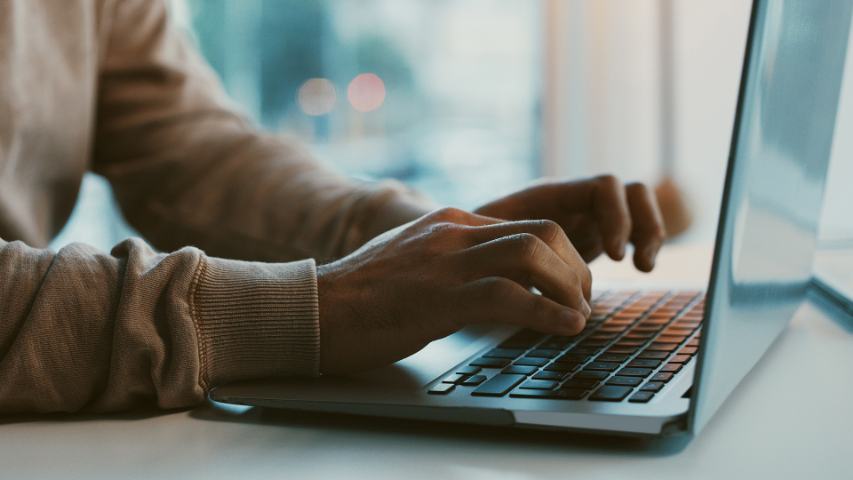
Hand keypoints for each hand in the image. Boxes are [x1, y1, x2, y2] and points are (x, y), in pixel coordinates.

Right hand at [317, 208, 591, 373]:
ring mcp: (445, 262)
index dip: (563, 255)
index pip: (529, 224)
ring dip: (569, 288)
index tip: (573, 285)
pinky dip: (548, 313)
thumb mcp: (416, 261)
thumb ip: (454, 259)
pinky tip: (565, 328)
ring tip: (579, 316)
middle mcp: (453, 233)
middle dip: (575, 267)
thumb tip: (494, 279)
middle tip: (582, 301)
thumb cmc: (363, 295)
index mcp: (451, 222)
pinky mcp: (438, 298)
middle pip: (542, 231)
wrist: (313, 309)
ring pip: (533, 255)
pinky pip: (509, 296)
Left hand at [474, 175, 665, 271]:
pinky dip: (641, 243)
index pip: (603, 187)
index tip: (614, 256)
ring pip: (636, 206)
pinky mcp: (591, 236)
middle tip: (633, 263)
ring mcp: (584, 215)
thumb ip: (508, 248)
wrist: (462, 247)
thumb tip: (523, 265)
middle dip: (642, 223)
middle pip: (629, 191)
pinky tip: (638, 268)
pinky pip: (631, 228)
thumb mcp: (485, 244)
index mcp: (550, 195)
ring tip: (643, 267)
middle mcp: (573, 199)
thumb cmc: (468, 244)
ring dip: (649, 232)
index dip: (616, 217)